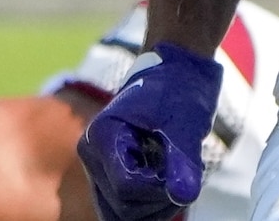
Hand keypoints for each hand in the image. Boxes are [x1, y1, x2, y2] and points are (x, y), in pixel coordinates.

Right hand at [76, 43, 220, 220]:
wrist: (174, 73)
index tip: (183, 167)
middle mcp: (92, 156)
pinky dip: (154, 204)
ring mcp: (100, 168)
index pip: (126, 187)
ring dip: (158, 205)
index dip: (160, 187)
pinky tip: (171, 180)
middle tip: (185, 173)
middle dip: (160, 199)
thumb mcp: (186, 122)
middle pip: (123, 208)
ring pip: (123, 215)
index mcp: (102, 136)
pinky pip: (127, 209)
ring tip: (178, 175)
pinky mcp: (111, 177)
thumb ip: (184, 159)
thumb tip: (185, 195)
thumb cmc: (178, 89)